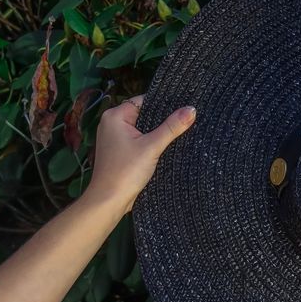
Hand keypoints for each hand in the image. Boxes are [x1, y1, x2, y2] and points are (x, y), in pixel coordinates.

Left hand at [86, 95, 195, 214]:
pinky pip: (138, 142)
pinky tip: (163, 150)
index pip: (143, 101)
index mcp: (115, 116)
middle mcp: (111, 124)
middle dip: (161, 121)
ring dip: (156, 135)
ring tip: (176, 136)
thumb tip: (191, 110)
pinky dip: (149, 145)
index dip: (163, 105)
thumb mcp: (152, 147)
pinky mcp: (119, 152)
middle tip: (183, 123)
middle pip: (143, 115)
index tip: (181, 109)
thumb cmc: (125, 172)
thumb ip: (172, 127)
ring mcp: (114, 139)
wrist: (109, 200)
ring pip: (141, 130)